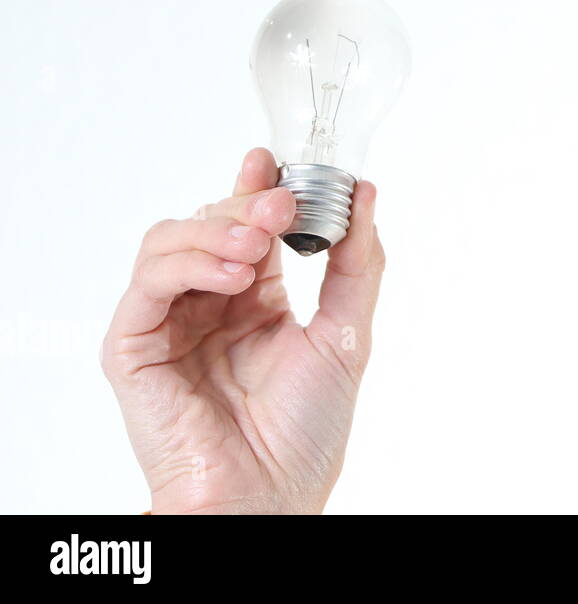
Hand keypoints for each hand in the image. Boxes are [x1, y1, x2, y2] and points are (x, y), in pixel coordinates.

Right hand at [101, 147, 384, 513]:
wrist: (268, 497)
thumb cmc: (305, 432)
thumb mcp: (346, 335)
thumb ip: (357, 264)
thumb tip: (366, 194)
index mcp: (256, 300)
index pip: (249, 225)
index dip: (257, 186)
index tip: (274, 158)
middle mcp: (210, 304)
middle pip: (210, 222)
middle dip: (247, 206)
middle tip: (281, 206)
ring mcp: (170, 322)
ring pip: (171, 240)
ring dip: (216, 231)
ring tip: (257, 249)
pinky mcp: (133, 346)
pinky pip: (147, 283)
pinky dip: (188, 265)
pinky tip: (232, 278)